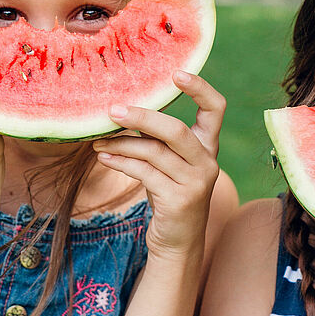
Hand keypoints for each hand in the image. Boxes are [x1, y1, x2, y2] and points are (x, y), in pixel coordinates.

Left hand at [91, 70, 223, 256]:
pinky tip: (103, 157)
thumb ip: (157, 139)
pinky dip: (120, 162)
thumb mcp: (169, 163)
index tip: (175, 73)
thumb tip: (122, 109)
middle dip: (143, 117)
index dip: (200, 88)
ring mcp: (195, 182)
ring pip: (154, 152)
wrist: (178, 242)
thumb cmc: (169, 193)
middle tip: (112, 110)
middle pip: (177, 130)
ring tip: (98, 140)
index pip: (216, 108)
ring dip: (121, 144)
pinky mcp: (178, 200)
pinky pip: (144, 173)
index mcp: (208, 146)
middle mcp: (208, 162)